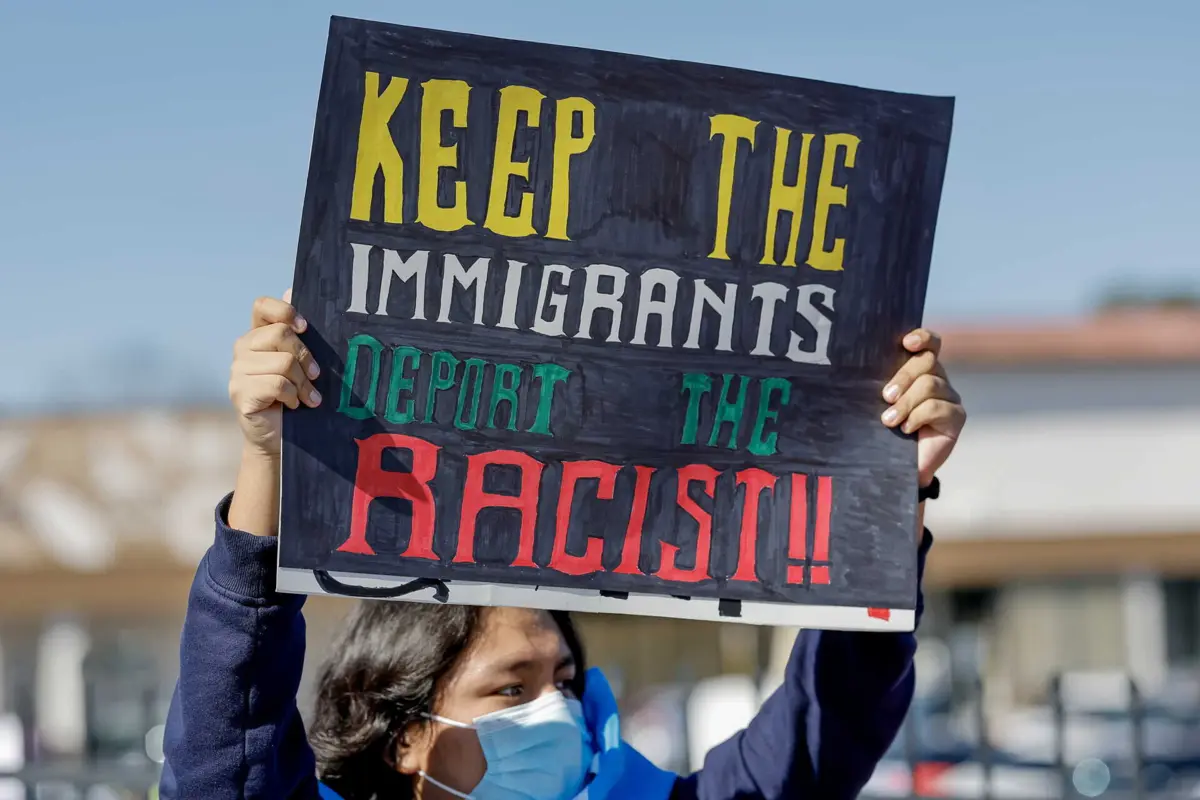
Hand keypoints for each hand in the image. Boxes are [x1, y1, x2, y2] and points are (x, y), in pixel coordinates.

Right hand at [228, 290, 321, 457]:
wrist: (279, 436)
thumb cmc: (294, 395)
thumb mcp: (299, 362)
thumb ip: (297, 333)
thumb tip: (292, 287)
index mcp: (257, 335)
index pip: (262, 305)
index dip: (286, 311)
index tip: (305, 328)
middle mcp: (242, 348)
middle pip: (281, 334)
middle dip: (305, 357)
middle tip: (314, 376)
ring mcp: (237, 371)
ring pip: (283, 362)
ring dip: (302, 383)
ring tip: (305, 396)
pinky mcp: (239, 393)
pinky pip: (277, 384)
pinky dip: (292, 396)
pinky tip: (294, 405)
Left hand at [880, 329, 965, 487]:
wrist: (897, 466)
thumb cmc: (882, 430)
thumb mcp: (878, 404)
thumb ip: (879, 385)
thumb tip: (857, 368)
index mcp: (920, 370)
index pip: (930, 343)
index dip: (922, 338)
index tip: (906, 343)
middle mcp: (938, 379)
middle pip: (927, 362)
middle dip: (903, 377)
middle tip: (885, 397)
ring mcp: (950, 397)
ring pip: (930, 385)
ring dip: (906, 403)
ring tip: (888, 420)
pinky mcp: (956, 417)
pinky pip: (937, 407)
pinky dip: (917, 417)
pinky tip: (906, 429)